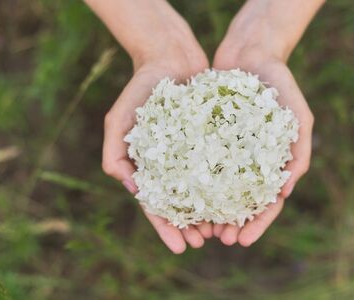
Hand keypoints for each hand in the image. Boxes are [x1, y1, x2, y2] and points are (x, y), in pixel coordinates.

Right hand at [99, 10, 211, 252]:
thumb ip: (114, 156)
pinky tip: (239, 198)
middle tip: (206, 242)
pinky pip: (223, 165)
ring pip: (205, 190)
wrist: (170, 58)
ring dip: (212, 211)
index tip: (180, 248)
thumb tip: (132, 189)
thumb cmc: (139, 90)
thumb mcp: (118, 122)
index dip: (167, 228)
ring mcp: (194, 153)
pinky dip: (228, 183)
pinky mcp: (214, 139)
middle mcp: (174, 164)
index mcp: (150, 167)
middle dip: (192, 226)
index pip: (157, 205)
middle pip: (183, 204)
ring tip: (223, 229)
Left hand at [211, 18, 313, 246]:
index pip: (267, 202)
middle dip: (231, 223)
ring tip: (200, 227)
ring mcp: (228, 151)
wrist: (250, 53)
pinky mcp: (207, 137)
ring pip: (218, 188)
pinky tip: (184, 196)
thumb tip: (285, 192)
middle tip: (218, 239)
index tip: (242, 240)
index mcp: (272, 162)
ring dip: (211, 210)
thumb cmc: (279, 85)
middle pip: (241, 201)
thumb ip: (298, 152)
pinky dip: (194, 181)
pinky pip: (199, 163)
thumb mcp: (298, 117)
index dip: (257, 223)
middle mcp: (249, 161)